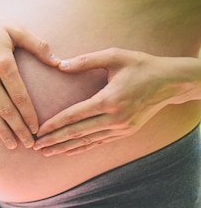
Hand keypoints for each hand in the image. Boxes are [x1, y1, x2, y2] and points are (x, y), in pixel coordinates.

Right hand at [0, 5, 59, 148]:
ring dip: (2, 131)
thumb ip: (39, 46)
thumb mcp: (16, 29)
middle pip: (5, 109)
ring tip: (13, 145)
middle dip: (19, 129)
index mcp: (2, 62)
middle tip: (31, 144)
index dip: (29, 115)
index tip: (38, 129)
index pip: (19, 96)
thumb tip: (60, 62)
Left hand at [34, 48, 181, 155]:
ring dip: (65, 148)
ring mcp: (121, 128)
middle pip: (77, 132)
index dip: (55, 124)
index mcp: (109, 100)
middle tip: (35, 146)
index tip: (39, 130)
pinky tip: (68, 151)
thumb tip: (60, 64)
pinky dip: (82, 148)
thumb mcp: (115, 56)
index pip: (75, 115)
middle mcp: (115, 118)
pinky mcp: (125, 132)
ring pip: (87, 141)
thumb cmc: (142, 66)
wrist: (172, 82)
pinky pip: (98, 142)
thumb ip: (86, 60)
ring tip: (46, 152)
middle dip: (55, 140)